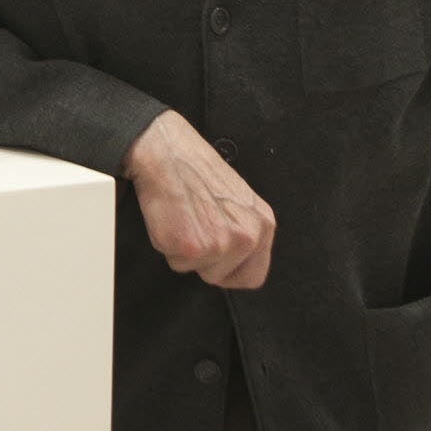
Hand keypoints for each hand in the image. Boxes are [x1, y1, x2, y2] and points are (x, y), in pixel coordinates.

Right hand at [122, 111, 275, 289]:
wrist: (166, 152)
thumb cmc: (194, 170)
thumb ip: (243, 229)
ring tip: (181, 219)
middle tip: (193, 229)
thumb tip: (234, 257)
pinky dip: (167, 245)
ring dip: (184, 252)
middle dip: (204, 262)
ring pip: (197, 271)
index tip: (215, 258)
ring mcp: (221, 244)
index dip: (229, 271)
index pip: (254, 276)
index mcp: (263, 224)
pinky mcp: (191, 247)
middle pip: (223, 278)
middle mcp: (248, 236)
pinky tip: (170, 218)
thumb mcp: (238, 200)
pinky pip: (175, 263)